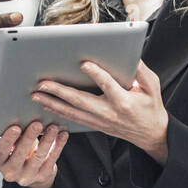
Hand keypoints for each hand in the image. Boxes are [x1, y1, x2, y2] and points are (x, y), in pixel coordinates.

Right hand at [0, 121, 69, 187]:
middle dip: (29, 138)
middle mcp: (10, 172)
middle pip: (20, 154)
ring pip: (38, 157)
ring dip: (47, 140)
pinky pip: (51, 159)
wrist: (30, 171)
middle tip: (37, 124)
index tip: (16, 128)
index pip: (1, 151)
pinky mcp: (43, 176)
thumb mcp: (12, 144)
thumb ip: (14, 135)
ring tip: (53, 127)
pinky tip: (62, 134)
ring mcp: (27, 176)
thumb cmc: (18, 150)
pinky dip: (58, 146)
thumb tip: (23, 118)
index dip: (8, 140)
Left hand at [31, 58, 168, 163]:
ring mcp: (100, 121)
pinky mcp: (95, 125)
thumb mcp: (152, 86)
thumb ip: (140, 70)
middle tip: (42, 83)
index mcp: (124, 101)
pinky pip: (73, 119)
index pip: (108, 86)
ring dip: (52, 103)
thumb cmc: (151, 106)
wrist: (151, 134)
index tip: (84, 63)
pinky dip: (58, 112)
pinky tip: (46, 105)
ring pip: (71, 112)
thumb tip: (129, 54)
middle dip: (59, 91)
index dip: (96, 74)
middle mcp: (109, 113)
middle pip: (80, 101)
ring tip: (36, 94)